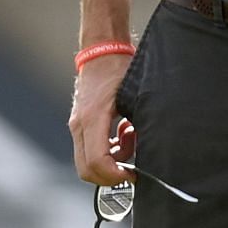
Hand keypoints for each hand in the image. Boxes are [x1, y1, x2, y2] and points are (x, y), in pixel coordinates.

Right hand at [69, 54, 133, 184]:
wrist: (102, 51)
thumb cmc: (120, 69)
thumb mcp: (136, 95)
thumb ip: (140, 123)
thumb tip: (150, 146)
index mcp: (92, 118)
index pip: (97, 161)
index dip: (115, 175)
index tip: (133, 175)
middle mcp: (79, 125)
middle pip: (86, 169)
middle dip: (109, 176)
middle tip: (131, 170)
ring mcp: (77, 125)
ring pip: (86, 162)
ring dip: (110, 160)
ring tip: (130, 139)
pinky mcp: (80, 124)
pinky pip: (89, 150)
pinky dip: (107, 150)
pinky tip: (122, 133)